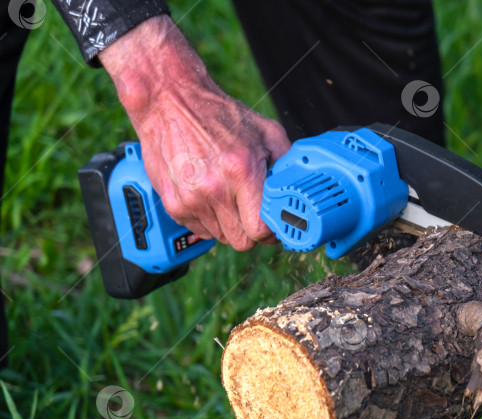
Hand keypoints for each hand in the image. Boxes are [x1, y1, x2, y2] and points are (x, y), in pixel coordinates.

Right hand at [99, 16, 290, 250]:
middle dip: (251, 231)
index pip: (260, 230)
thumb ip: (287, 162)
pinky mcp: (172, 204)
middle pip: (241, 241)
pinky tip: (210, 196)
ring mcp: (190, 198)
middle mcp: (214, 189)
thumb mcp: (266, 131)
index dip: (270, 233)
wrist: (168, 101)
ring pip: (221, 238)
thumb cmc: (219, 115)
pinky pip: (200, 230)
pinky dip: (209, 220)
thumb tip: (301, 188)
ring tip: (229, 197)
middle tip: (253, 213)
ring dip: (230, 225)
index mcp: (241, 171)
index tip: (273, 226)